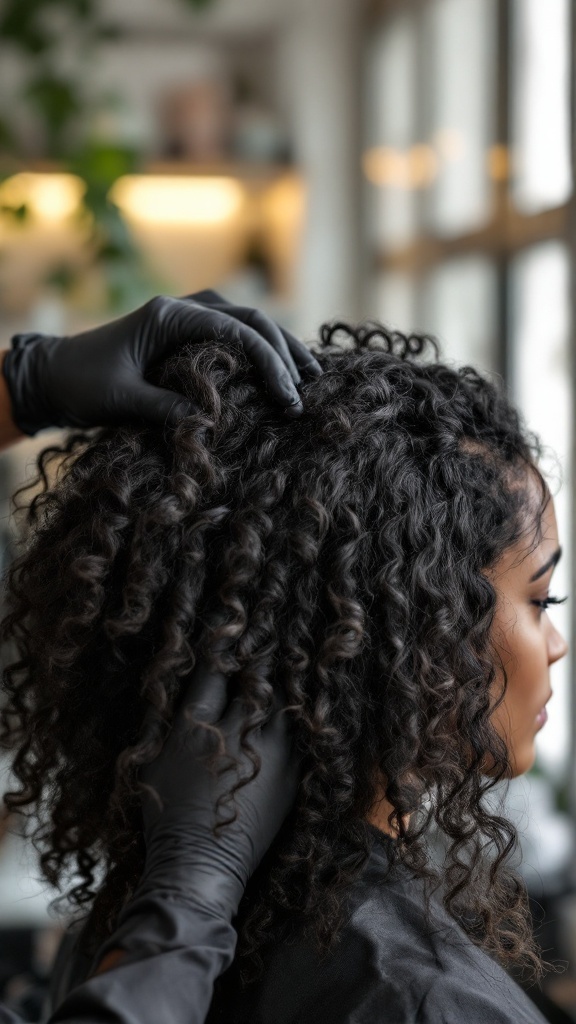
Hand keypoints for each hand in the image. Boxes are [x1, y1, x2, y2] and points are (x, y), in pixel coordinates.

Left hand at [2, 292, 322, 435]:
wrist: (53, 375)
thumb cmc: (82, 384)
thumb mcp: (120, 399)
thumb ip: (163, 406)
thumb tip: (210, 419)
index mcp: (168, 315)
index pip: (237, 331)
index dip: (269, 363)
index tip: (288, 397)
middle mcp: (182, 308)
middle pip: (252, 320)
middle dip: (285, 353)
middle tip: (309, 388)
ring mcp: (186, 317)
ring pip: (247, 323)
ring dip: (278, 348)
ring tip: (309, 376)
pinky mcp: (185, 333)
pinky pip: (233, 334)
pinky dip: (259, 350)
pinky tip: (278, 369)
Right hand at [138, 650, 298, 917]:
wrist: (201, 865)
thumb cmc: (167, 813)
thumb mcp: (155, 758)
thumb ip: (175, 717)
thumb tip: (196, 680)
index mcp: (199, 725)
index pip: (215, 670)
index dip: (222, 644)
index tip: (230, 625)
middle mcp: (238, 733)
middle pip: (257, 679)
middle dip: (261, 656)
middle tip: (270, 633)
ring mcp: (271, 755)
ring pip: (286, 701)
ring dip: (287, 680)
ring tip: (293, 661)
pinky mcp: (292, 776)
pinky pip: (304, 733)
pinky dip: (303, 714)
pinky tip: (305, 702)